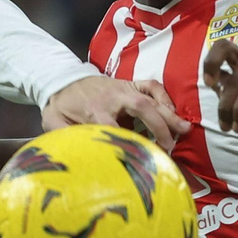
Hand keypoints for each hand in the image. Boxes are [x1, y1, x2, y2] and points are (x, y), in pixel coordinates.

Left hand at [41, 77, 189, 149]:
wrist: (62, 80)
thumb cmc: (61, 105)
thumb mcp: (53, 121)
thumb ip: (61, 134)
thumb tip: (74, 152)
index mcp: (95, 109)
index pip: (114, 126)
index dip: (129, 141)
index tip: (140, 157)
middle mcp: (113, 96)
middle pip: (141, 108)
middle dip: (158, 127)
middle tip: (169, 147)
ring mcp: (124, 88)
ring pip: (150, 97)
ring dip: (168, 113)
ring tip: (184, 129)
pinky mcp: (130, 83)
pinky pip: (151, 84)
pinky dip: (164, 95)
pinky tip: (173, 111)